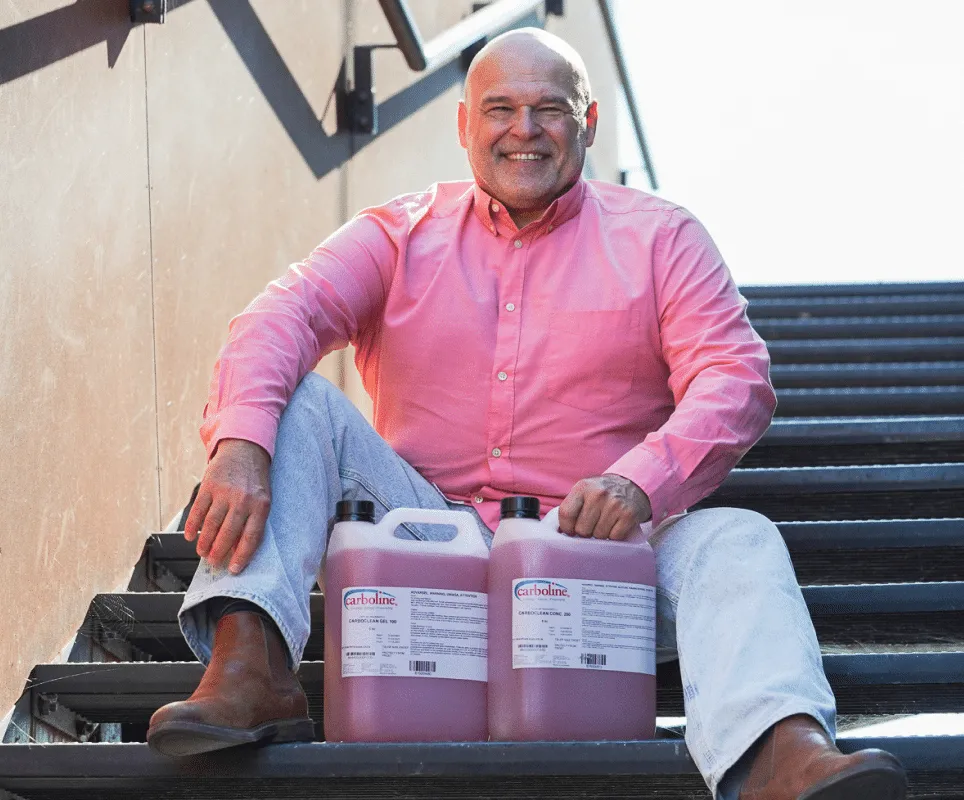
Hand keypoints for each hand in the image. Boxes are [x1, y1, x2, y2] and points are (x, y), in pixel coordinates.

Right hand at [184, 438, 271, 573]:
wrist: (245, 449)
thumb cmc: (255, 480)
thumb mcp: (262, 500)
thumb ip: (253, 522)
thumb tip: (237, 550)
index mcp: (260, 506)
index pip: (251, 537)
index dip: (241, 557)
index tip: (233, 570)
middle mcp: (243, 500)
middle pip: (227, 534)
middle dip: (218, 553)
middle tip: (213, 562)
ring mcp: (224, 492)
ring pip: (210, 525)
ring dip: (204, 543)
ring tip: (202, 552)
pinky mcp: (208, 486)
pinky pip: (197, 511)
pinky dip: (191, 526)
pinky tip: (190, 535)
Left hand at [557, 474, 651, 539]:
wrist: (634, 485)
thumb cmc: (604, 492)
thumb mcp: (585, 490)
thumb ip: (572, 506)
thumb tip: (561, 531)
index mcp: (583, 487)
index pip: (566, 514)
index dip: (567, 527)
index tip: (571, 530)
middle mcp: (598, 494)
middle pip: (582, 529)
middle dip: (586, 531)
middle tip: (593, 524)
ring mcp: (614, 504)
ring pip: (598, 535)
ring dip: (601, 533)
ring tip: (606, 522)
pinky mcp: (628, 515)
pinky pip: (614, 537)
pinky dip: (615, 536)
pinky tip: (616, 525)